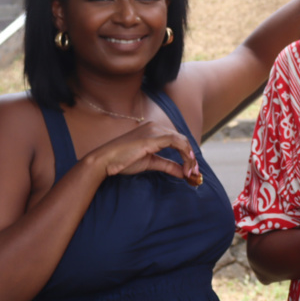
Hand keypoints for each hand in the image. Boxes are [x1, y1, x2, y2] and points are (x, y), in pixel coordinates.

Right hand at [86, 121, 200, 183]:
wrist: (105, 160)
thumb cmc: (123, 160)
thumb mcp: (150, 163)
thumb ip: (168, 165)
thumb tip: (183, 173)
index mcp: (154, 130)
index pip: (178, 140)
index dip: (188, 155)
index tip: (192, 170)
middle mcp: (156, 127)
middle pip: (182, 140)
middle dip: (191, 158)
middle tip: (195, 174)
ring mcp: (154, 130)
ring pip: (182, 141)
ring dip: (189, 158)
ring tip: (191, 173)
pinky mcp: (153, 137)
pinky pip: (176, 142)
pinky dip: (185, 154)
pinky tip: (187, 166)